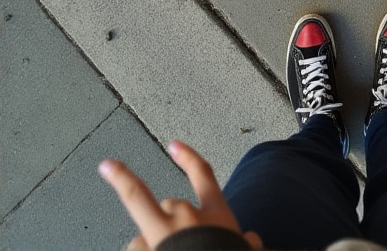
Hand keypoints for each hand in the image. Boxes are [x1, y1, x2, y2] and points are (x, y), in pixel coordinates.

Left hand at [98, 139, 262, 250]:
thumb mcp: (243, 248)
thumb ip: (245, 242)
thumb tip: (251, 240)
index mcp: (217, 217)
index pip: (203, 174)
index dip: (187, 157)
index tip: (173, 145)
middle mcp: (187, 219)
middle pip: (170, 203)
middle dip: (170, 221)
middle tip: (175, 242)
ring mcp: (161, 233)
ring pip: (146, 229)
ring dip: (150, 243)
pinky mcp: (143, 247)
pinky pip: (136, 246)